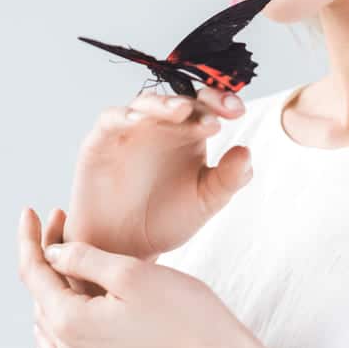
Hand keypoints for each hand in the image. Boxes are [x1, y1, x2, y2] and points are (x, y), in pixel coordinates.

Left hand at [20, 206, 248, 347]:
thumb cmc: (183, 315)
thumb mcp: (131, 273)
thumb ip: (84, 259)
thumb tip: (52, 252)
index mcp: (70, 322)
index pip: (33, 273)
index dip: (30, 237)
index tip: (29, 211)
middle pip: (40, 294)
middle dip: (43, 256)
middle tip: (60, 221)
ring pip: (50, 317)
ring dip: (53, 284)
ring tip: (69, 252)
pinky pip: (65, 337)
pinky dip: (64, 310)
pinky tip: (81, 294)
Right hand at [65, 87, 252, 264]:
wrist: (125, 248)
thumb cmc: (165, 220)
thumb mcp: (205, 202)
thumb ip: (228, 178)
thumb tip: (247, 152)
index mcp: (189, 133)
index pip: (207, 106)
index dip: (221, 102)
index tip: (238, 111)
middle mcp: (161, 126)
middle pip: (179, 99)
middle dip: (197, 101)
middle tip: (214, 112)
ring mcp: (130, 130)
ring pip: (146, 104)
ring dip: (163, 104)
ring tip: (181, 110)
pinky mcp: (101, 142)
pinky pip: (110, 120)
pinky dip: (123, 117)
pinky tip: (138, 122)